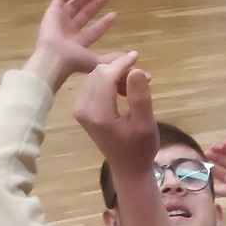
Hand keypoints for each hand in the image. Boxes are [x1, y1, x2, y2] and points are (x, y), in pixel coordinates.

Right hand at [26, 0, 117, 90]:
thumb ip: (113, 59)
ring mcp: (60, 21)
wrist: (56, 56)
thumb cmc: (76, 61)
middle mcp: (69, 31)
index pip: (94, 31)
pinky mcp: (52, 12)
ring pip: (74, 5)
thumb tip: (131, 57)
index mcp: (79, 44)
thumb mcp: (98, 62)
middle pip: (85, 14)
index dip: (104, 23)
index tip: (115, 14)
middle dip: (96, 5)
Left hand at [73, 54, 158, 181]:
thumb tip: (136, 69)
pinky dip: (109, 82)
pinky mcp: (82, 109)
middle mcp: (83, 108)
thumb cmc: (140, 150)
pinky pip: (94, 85)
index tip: (137, 56)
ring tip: (137, 84)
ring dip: (116, 75)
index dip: (122, 64)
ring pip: (96, 77)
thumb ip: (140, 97)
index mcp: (98, 113)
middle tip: (144, 75)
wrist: (128, 169)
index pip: (106, 76)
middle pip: (99, 74)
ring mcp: (80, 108)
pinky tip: (124, 90)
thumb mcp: (145, 124)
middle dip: (120, 69)